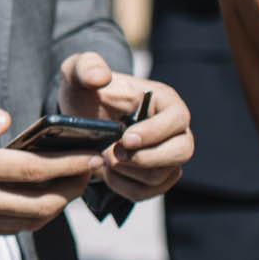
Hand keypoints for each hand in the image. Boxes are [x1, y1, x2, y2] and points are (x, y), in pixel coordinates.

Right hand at [0, 96, 97, 233]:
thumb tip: (6, 120)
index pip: (33, 169)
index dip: (69, 164)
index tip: (94, 154)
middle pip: (42, 202)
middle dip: (74, 187)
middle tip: (94, 169)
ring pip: (30, 221)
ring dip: (59, 205)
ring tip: (75, 184)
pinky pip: (11, 228)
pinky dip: (36, 216)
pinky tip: (44, 200)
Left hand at [58, 52, 192, 200]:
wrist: (80, 118)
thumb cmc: (85, 92)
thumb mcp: (77, 73)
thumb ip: (85, 67)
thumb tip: (99, 77)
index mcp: (164, 101)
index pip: (178, 119)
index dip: (155, 132)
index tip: (125, 139)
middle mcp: (173, 130)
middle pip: (181, 152)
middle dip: (145, 158)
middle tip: (110, 154)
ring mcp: (166, 155)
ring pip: (163, 176)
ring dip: (128, 174)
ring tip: (98, 161)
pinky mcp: (155, 176)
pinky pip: (148, 192)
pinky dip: (123, 188)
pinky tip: (102, 173)